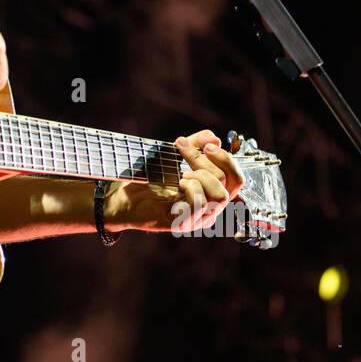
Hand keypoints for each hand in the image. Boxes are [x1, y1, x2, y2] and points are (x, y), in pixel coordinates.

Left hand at [105, 130, 243, 232]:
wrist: (122, 194)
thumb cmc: (150, 177)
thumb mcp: (175, 155)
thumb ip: (195, 144)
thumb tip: (214, 138)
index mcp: (211, 193)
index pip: (237, 179)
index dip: (225, 158)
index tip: (206, 145)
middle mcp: (210, 208)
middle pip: (229, 183)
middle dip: (206, 160)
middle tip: (183, 150)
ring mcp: (198, 218)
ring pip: (220, 196)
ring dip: (200, 176)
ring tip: (182, 173)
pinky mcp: (183, 223)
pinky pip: (200, 205)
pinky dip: (191, 188)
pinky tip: (178, 183)